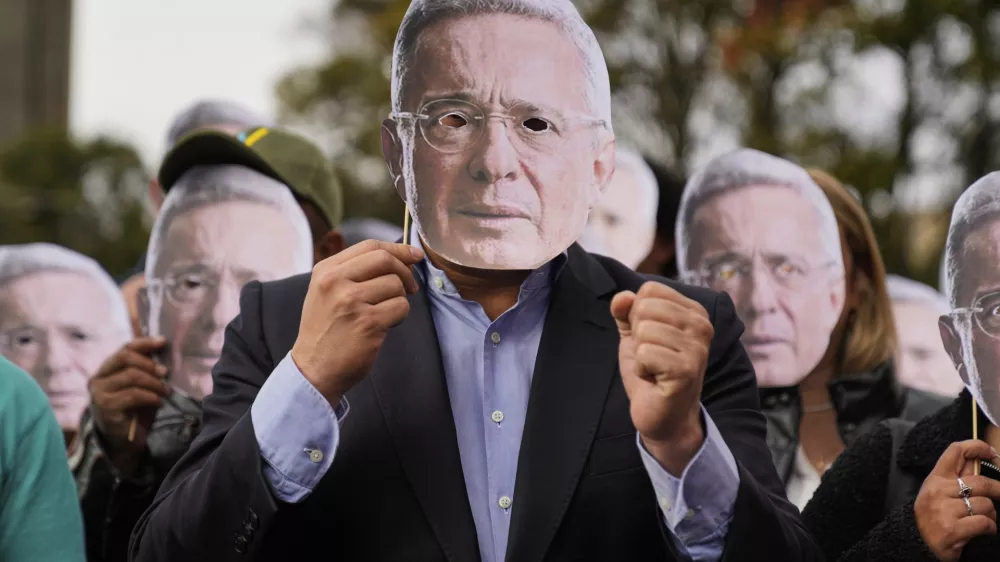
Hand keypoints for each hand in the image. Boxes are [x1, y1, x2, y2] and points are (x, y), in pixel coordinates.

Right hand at [89, 336, 170, 471]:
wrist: (124, 441)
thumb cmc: (134, 410)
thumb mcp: (141, 386)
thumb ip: (146, 369)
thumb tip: (164, 349)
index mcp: (106, 370)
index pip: (124, 349)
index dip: (144, 343)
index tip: (163, 342)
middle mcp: (98, 379)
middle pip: (124, 358)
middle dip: (149, 363)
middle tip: (166, 373)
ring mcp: (99, 393)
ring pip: (131, 376)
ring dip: (154, 382)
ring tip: (166, 391)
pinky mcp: (106, 408)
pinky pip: (133, 395)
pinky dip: (151, 396)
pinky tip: (159, 402)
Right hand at [291, 240, 423, 404]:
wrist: (313, 369)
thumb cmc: (326, 330)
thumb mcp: (326, 292)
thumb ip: (354, 272)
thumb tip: (401, 258)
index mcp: (326, 270)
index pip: (369, 246)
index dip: (398, 249)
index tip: (414, 255)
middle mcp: (335, 282)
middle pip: (385, 260)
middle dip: (405, 271)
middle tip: (410, 287)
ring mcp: (351, 302)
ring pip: (396, 285)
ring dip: (400, 299)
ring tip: (385, 313)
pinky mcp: (368, 323)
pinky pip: (401, 307)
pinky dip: (400, 316)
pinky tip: (385, 325)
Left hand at [611, 281, 713, 474]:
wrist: (663, 416)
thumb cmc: (652, 373)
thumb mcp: (634, 336)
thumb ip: (625, 312)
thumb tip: (622, 297)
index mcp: (693, 312)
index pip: (650, 290)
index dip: (637, 315)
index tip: (650, 339)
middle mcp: (702, 325)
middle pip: (645, 306)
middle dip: (638, 335)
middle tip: (652, 356)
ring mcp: (697, 348)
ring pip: (644, 329)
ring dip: (640, 354)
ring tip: (655, 369)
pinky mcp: (687, 370)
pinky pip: (645, 353)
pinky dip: (642, 369)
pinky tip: (655, 379)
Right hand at [914, 440, 999, 561]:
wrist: (917, 544)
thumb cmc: (931, 516)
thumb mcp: (938, 493)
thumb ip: (957, 478)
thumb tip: (978, 460)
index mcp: (935, 479)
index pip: (956, 451)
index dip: (977, 447)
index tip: (992, 452)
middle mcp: (938, 491)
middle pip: (979, 481)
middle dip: (997, 489)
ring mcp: (944, 510)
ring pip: (985, 504)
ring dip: (991, 514)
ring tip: (983, 519)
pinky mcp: (953, 529)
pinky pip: (984, 522)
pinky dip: (990, 527)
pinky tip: (984, 530)